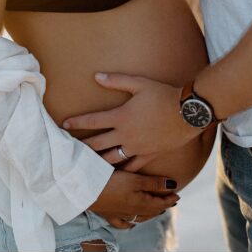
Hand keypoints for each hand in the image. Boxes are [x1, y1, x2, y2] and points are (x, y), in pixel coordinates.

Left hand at [62, 74, 196, 165]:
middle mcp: (126, 135)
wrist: (186, 113)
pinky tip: (113, 175)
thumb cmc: (163, 95)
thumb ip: (117, 80)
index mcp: (122, 117)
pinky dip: (120, 172)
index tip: (64, 125)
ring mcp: (136, 148)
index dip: (77, 122)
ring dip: (97, 162)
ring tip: (86, 166)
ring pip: (112, 160)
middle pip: (98, 144)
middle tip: (69, 151)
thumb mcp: (139, 84)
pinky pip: (131, 168)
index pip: (93, 121)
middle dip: (82, 148)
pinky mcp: (148, 155)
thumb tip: (96, 76)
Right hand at [90, 169, 178, 229]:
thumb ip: (155, 183)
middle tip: (170, 200)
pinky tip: (132, 223)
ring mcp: (119, 215)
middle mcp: (131, 212)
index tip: (178, 194)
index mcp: (140, 204)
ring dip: (149, 213)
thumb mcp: (136, 179)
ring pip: (139, 218)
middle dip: (162, 205)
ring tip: (156, 209)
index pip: (159, 203)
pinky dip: (130, 223)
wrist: (86, 189)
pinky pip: (123, 223)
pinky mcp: (108, 214)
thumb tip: (174, 185)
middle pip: (151, 211)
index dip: (169, 198)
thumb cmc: (112, 182)